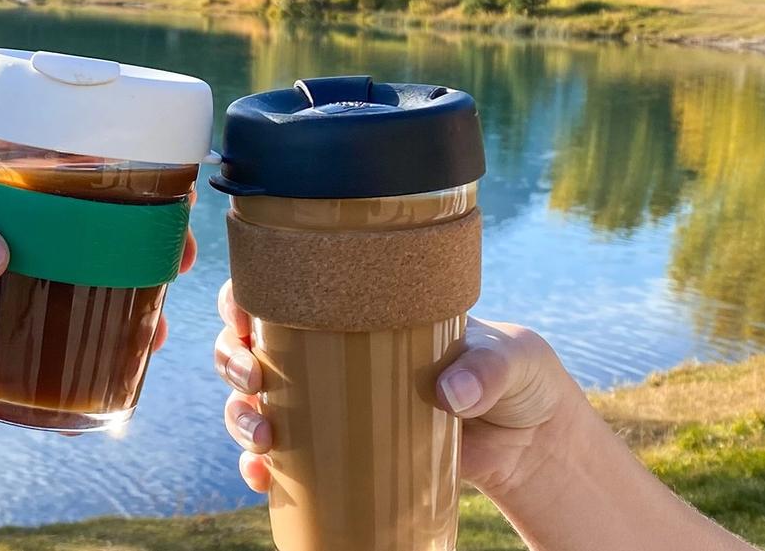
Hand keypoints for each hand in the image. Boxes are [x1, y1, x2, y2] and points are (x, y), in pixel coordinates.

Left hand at [0, 116, 194, 358]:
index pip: (64, 166)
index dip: (120, 184)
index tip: (165, 201)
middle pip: (73, 235)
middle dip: (127, 254)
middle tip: (168, 272)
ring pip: (49, 292)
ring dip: (98, 310)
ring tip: (146, 331)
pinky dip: (39, 357)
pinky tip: (83, 367)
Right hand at [215, 284, 754, 550]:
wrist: (531, 441)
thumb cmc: (520, 378)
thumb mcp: (515, 361)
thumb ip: (487, 370)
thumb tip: (447, 395)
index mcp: (364, 308)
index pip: (290, 288)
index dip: (248, 295)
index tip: (242, 313)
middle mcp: (337, 351)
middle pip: (253, 344)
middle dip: (232, 358)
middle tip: (251, 376)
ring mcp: (334, 405)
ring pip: (258, 401)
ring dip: (241, 415)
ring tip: (262, 432)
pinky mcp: (344, 454)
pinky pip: (286, 460)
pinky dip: (262, 469)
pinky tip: (262, 477)